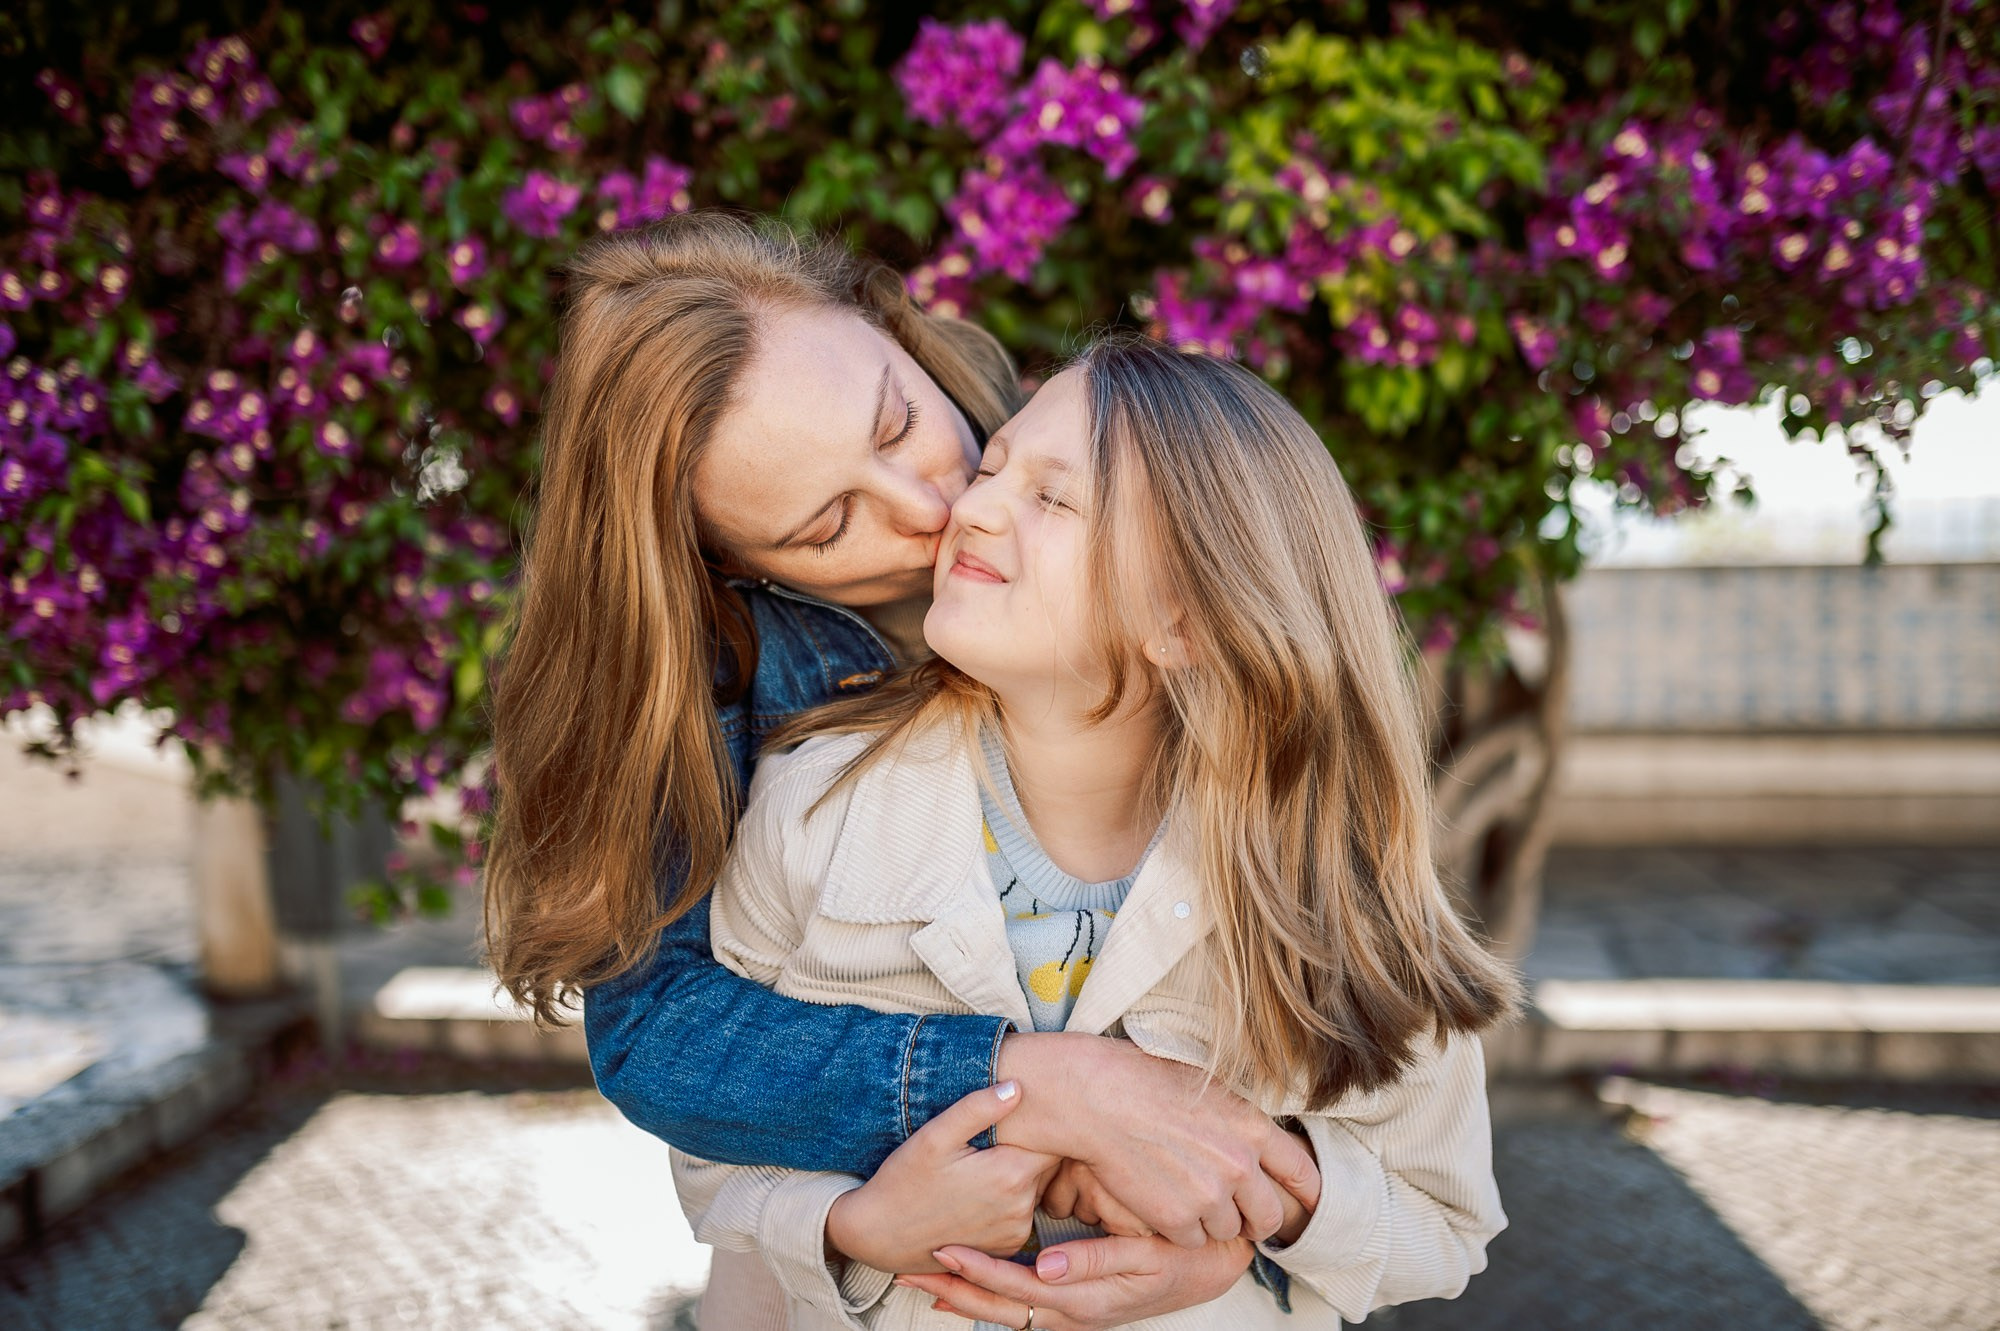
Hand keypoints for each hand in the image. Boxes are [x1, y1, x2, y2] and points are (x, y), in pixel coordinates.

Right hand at [825, 1081, 1060, 1274]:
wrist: (877, 1235)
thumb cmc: (903, 1181)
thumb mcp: (934, 1136)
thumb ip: (978, 1109)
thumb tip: (1018, 1087)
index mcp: (1011, 1174)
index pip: (1053, 1138)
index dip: (1042, 1122)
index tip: (1024, 1113)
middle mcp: (1022, 1208)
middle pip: (1048, 1164)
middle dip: (1031, 1148)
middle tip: (998, 1137)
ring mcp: (1015, 1232)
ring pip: (1037, 1188)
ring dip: (1021, 1175)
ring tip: (983, 1164)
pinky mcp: (1007, 1249)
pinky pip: (1023, 1214)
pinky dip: (1011, 1202)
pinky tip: (980, 1193)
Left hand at [897, 1234, 1253, 1330]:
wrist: (1212, 1266)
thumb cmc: (1182, 1253)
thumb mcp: (1145, 1254)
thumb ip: (1094, 1259)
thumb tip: (1045, 1266)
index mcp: (1085, 1299)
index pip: (1017, 1287)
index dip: (978, 1270)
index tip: (943, 1251)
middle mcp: (1072, 1313)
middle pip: (1000, 1308)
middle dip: (953, 1292)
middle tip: (908, 1275)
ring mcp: (1073, 1314)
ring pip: (1007, 1312)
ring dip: (966, 1299)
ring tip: (926, 1284)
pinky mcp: (1076, 1306)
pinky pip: (1023, 1309)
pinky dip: (991, 1301)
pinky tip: (971, 1291)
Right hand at [995, 1033, 1320, 1246]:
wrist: (1096, 1097)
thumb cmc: (1143, 1080)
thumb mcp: (1207, 1086)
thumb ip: (1239, 1121)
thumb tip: (1254, 1140)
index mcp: (1253, 1127)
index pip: (1302, 1173)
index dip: (1304, 1194)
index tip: (1303, 1204)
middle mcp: (1240, 1165)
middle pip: (1269, 1216)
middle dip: (1255, 1219)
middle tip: (1234, 1212)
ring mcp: (1210, 1195)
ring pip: (1227, 1231)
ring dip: (1209, 1221)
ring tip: (1180, 1193)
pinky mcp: (1178, 1218)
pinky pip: (1191, 1240)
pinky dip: (1176, 1229)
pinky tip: (1157, 1200)